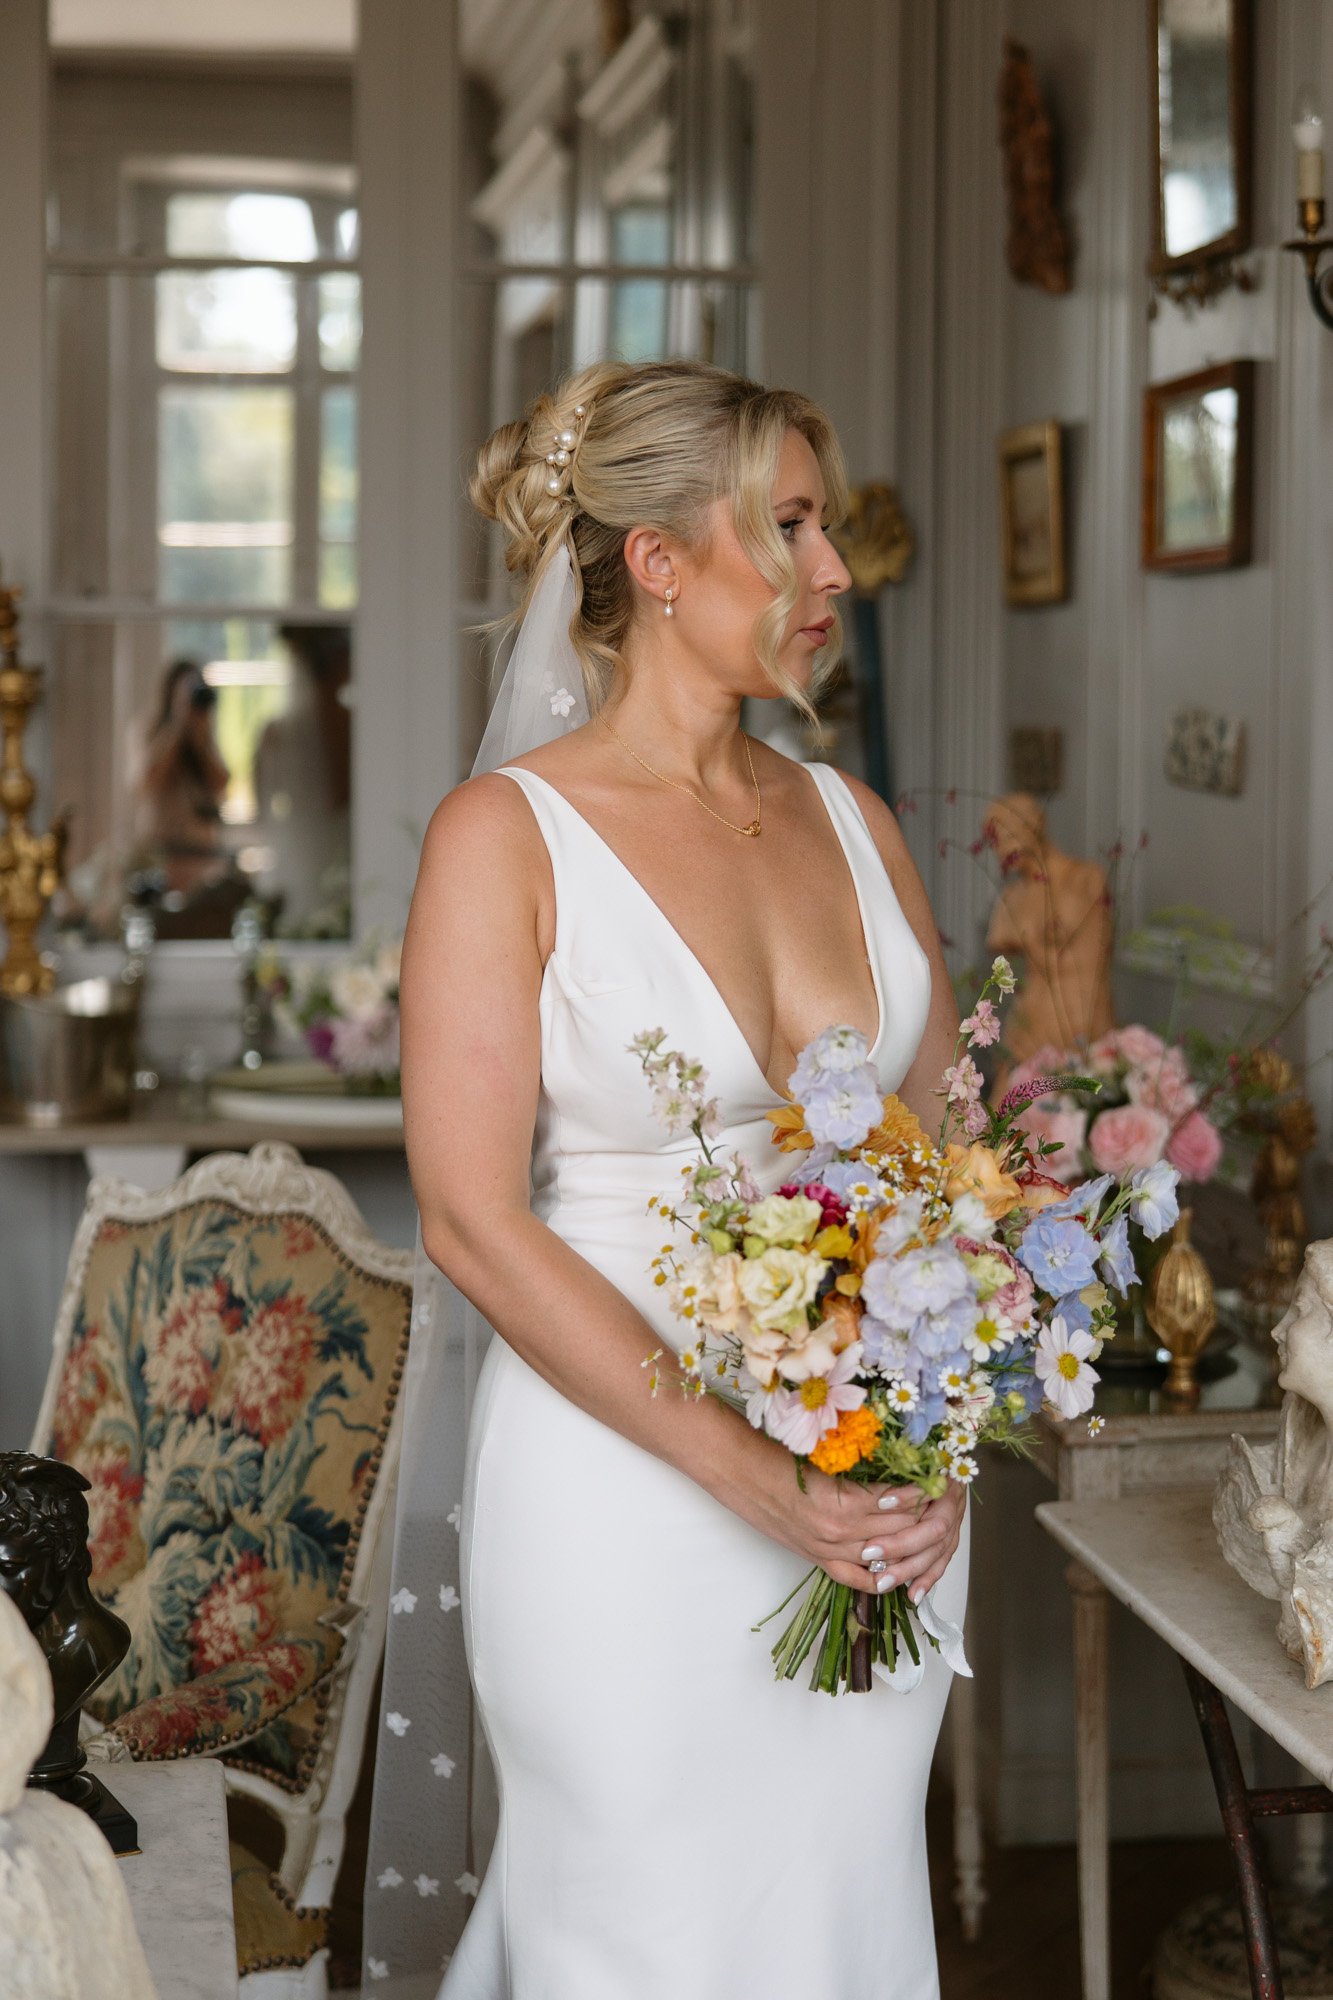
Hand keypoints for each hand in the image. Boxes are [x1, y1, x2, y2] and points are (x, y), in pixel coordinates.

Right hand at [738, 1433, 965, 1598]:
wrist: (740, 1470)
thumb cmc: (780, 1454)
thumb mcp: (827, 1455)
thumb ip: (863, 1467)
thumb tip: (901, 1465)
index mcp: (845, 1502)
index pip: (901, 1502)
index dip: (923, 1490)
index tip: (939, 1477)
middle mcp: (841, 1532)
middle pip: (899, 1530)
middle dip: (924, 1516)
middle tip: (944, 1501)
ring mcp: (829, 1549)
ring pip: (885, 1554)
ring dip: (909, 1542)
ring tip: (930, 1527)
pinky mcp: (818, 1558)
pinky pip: (858, 1578)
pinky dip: (883, 1575)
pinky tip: (901, 1568)